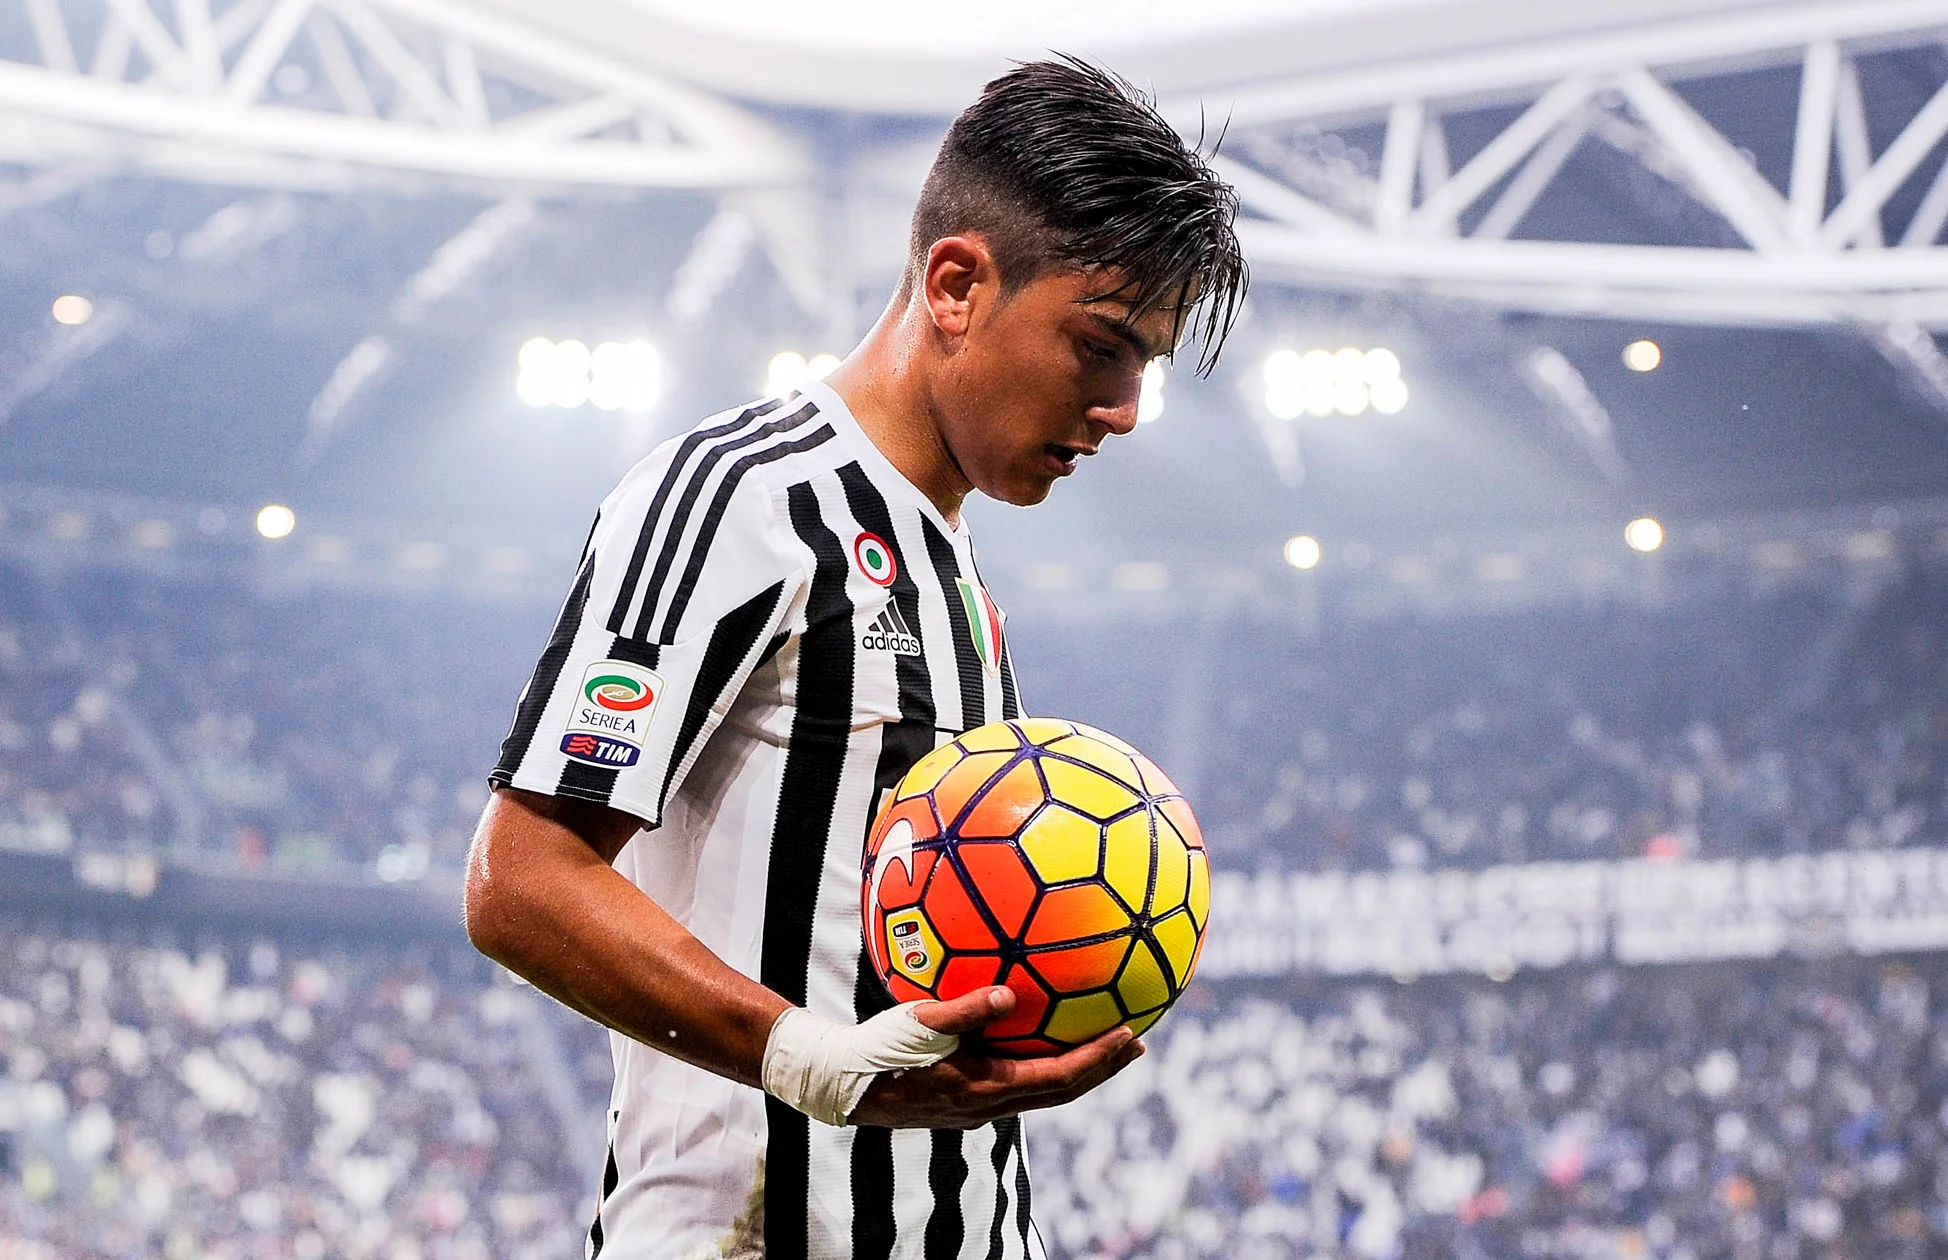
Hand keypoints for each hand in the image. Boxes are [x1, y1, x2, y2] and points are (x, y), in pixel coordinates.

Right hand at [847, 987, 1144, 1128]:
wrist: (845, 1085)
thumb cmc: (880, 1049)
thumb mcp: (922, 1021)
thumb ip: (967, 1008)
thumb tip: (1010, 991)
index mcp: (988, 1087)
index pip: (1061, 1077)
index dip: (1100, 1059)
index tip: (1132, 1036)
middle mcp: (991, 1106)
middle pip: (1064, 1091)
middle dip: (1104, 1068)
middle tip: (1138, 1044)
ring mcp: (980, 1109)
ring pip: (1045, 1092)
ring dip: (1080, 1071)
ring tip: (1106, 1046)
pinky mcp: (968, 1104)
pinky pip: (1022, 1086)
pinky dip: (1047, 1068)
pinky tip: (1043, 1043)